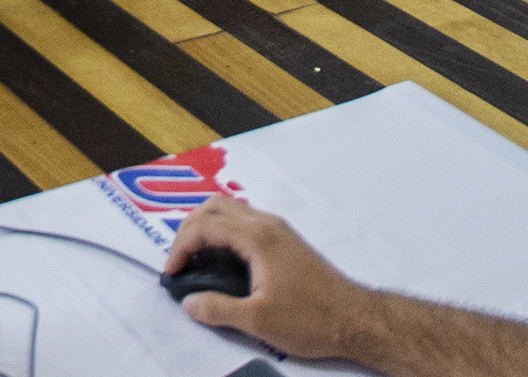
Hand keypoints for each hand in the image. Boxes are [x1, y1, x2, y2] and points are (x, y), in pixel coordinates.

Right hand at [165, 199, 374, 362]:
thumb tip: (190, 303)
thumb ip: (218, 309)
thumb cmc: (313, 318)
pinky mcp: (286, 243)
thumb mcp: (258, 321)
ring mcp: (279, 232)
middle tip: (179, 259)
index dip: (180, 247)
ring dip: (207, 227)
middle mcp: (268, 225)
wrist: (355, 320)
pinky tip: (223, 260)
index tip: (172, 272)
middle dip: (189, 228)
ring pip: (232, 211)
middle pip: (215, 206)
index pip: (205, 226)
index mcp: (258, 237)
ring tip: (196, 258)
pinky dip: (225, 232)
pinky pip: (246, 223)